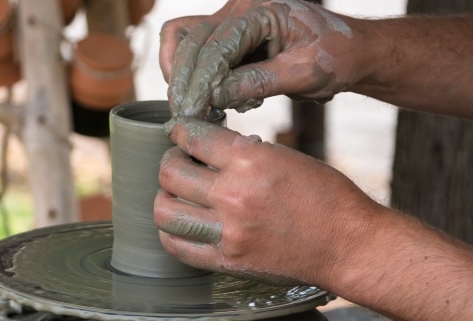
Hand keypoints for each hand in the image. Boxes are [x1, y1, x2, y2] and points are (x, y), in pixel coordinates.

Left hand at [154, 118, 383, 286]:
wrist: (349, 245)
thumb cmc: (326, 197)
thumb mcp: (286, 158)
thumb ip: (244, 153)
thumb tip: (208, 149)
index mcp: (251, 160)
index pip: (193, 137)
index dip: (180, 131)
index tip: (178, 132)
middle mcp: (234, 194)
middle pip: (170, 172)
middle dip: (169, 160)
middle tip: (178, 161)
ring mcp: (228, 232)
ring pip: (165, 210)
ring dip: (165, 196)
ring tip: (177, 193)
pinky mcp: (228, 261)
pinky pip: (178, 246)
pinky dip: (172, 232)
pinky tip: (182, 222)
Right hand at [160, 0, 362, 117]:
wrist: (348, 51)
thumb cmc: (335, 57)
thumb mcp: (304, 73)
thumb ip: (259, 81)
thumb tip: (215, 96)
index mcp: (261, 10)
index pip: (216, 45)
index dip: (201, 82)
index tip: (192, 113)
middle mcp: (239, 8)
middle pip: (189, 39)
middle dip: (183, 81)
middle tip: (184, 116)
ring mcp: (230, 19)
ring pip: (182, 38)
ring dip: (179, 73)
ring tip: (194, 107)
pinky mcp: (228, 36)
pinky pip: (194, 48)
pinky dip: (191, 74)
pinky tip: (209, 98)